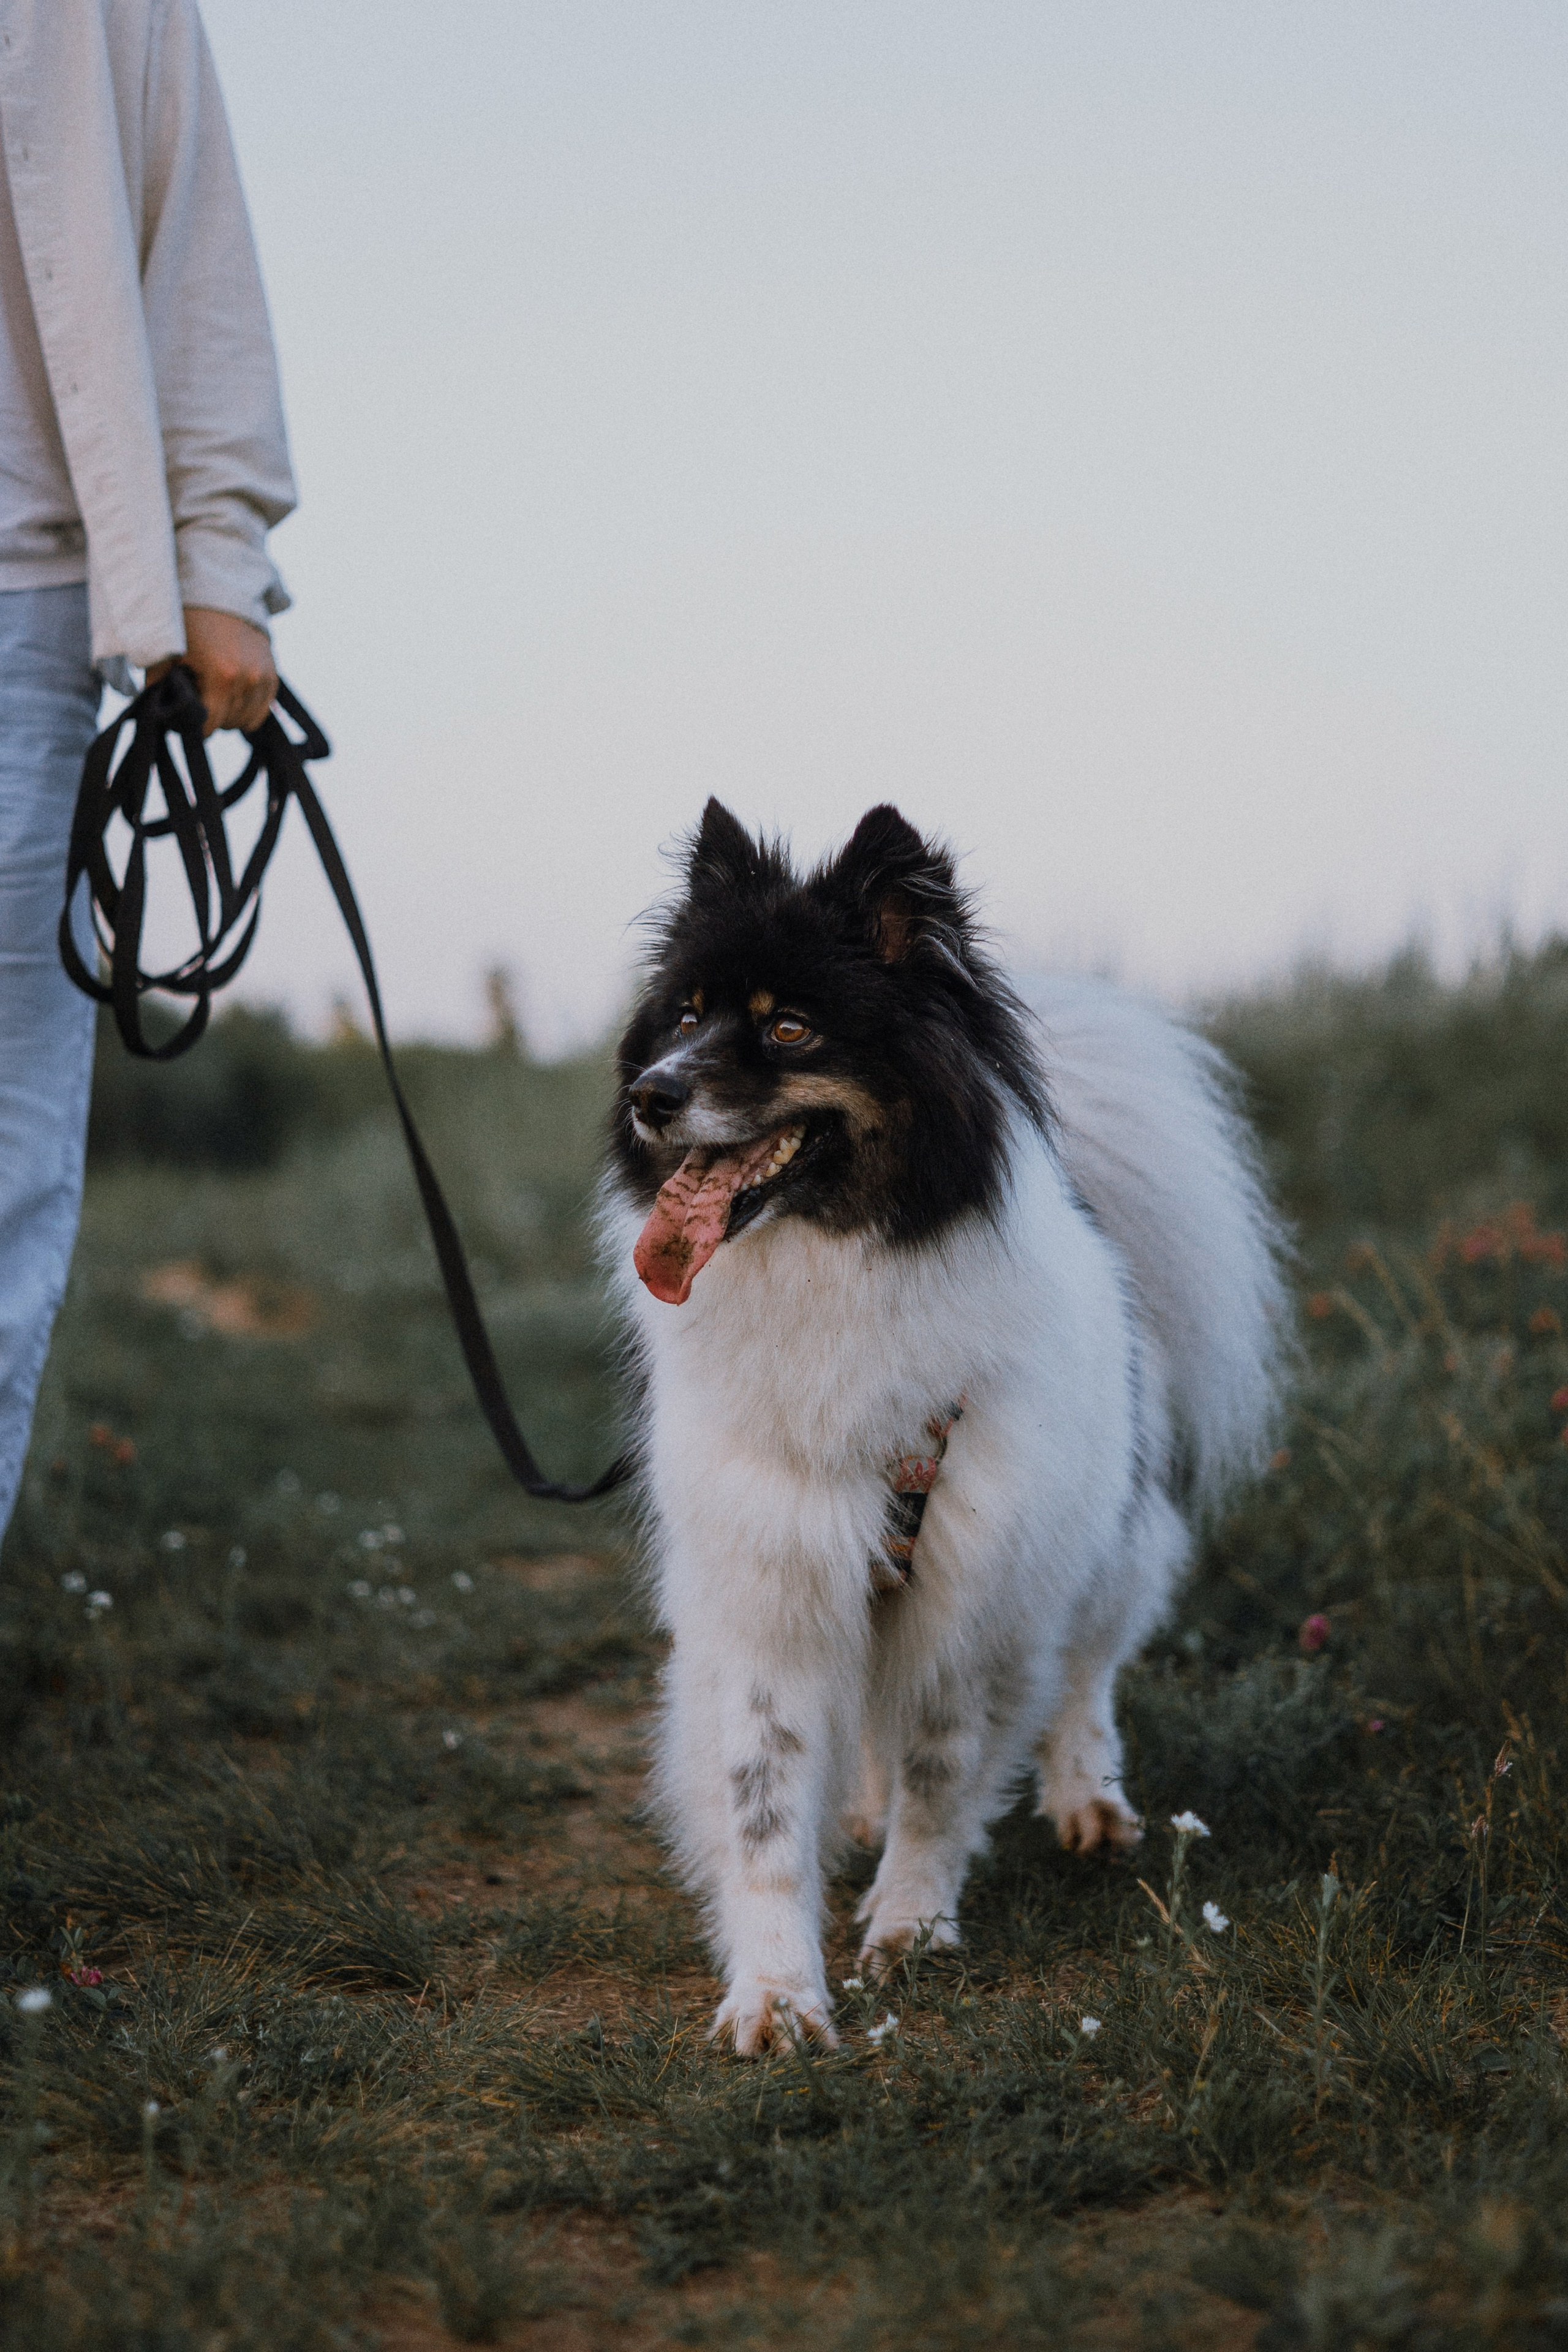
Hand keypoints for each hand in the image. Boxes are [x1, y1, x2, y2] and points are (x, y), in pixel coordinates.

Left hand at [148, 608, 276, 735]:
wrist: (219, 591)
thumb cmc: (188, 621)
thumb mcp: (166, 652)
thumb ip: (158, 686)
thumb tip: (158, 716)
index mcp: (222, 676)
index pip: (211, 726)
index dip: (195, 728)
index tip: (185, 719)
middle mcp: (249, 679)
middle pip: (229, 724)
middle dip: (212, 719)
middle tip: (198, 701)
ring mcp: (264, 676)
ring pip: (248, 721)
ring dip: (231, 716)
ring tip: (216, 698)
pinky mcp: (273, 673)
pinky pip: (263, 709)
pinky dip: (248, 708)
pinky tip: (233, 696)